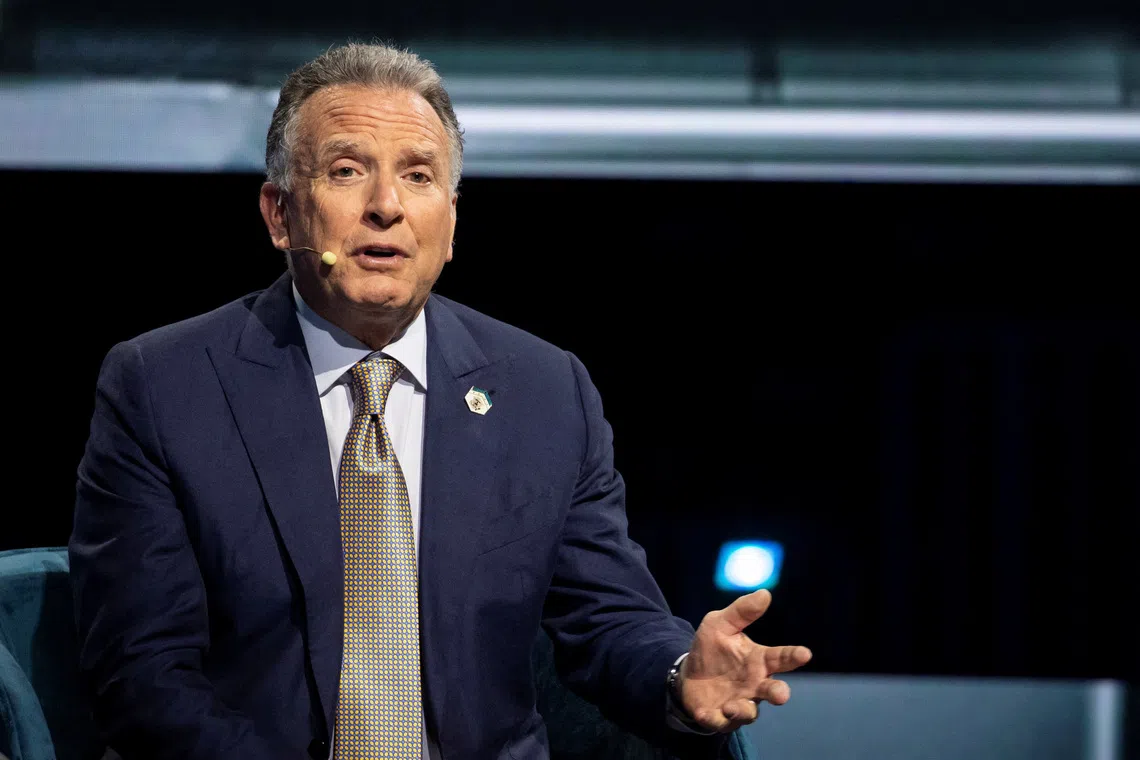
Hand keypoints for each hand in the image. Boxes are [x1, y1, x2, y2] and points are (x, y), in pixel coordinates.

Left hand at [677, 589, 811, 732]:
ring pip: (750, 712)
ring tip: (732, 705)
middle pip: (773, 691)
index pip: (781, 658)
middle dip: (779, 693)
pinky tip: (706, 713)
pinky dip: (715, 719)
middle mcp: (754, 684)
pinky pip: (721, 722)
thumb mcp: (719, 624)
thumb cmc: (711, 649)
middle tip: (781, 694)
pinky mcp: (720, 717)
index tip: (805, 653)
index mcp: (758, 661)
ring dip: (743, 710)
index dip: (794, 656)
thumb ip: (741, 612)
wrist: (687, 674)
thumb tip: (765, 593)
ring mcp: (739, 702)